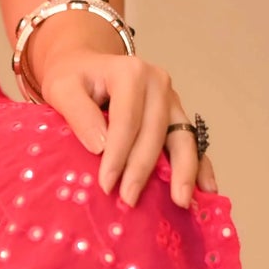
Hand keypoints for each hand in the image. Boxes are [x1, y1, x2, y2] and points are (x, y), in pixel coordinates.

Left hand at [29, 39, 219, 209]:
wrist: (88, 67)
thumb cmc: (74, 79)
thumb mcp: (62, 88)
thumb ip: (78, 113)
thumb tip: (100, 146)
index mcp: (131, 72)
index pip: (127, 120)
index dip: (118, 154)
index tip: (106, 184)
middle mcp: (158, 83)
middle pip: (155, 132)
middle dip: (142, 169)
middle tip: (130, 200)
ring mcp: (171, 99)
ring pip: (182, 138)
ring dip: (184, 171)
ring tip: (181, 202)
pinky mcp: (176, 115)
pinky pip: (191, 141)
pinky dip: (200, 165)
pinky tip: (207, 189)